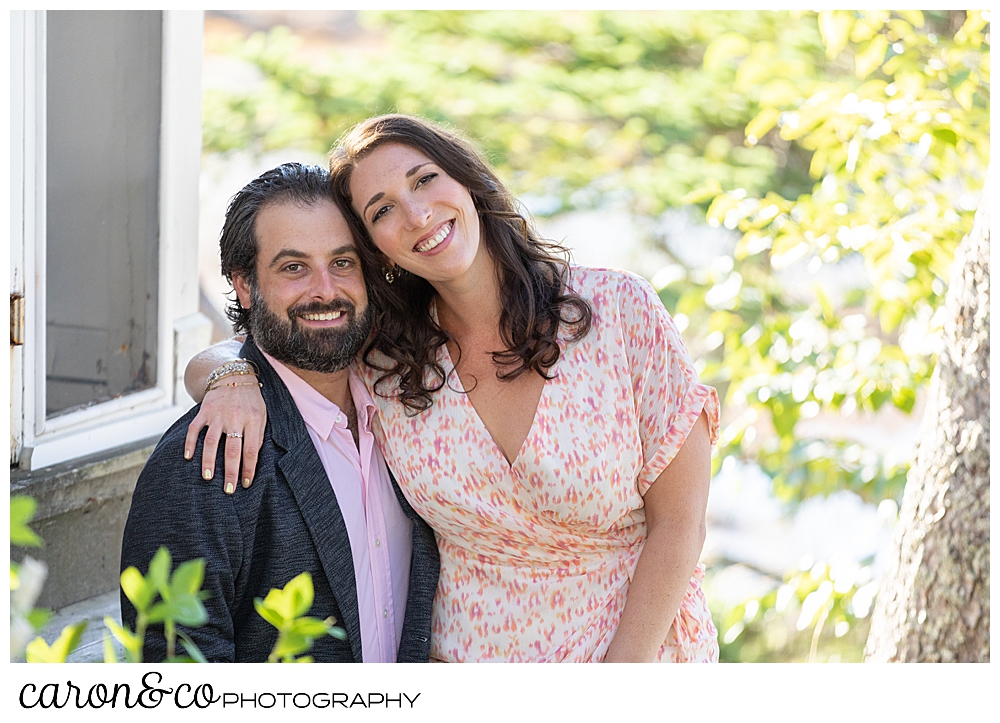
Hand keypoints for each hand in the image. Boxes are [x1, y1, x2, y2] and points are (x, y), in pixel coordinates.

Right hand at [184, 379, 266, 493]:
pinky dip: (189, 443)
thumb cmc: (251, 401)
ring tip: (207, 477)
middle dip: (230, 472)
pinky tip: (188, 457)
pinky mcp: (204, 411)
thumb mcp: (262, 415)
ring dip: (208, 461)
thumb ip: (258, 435)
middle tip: (228, 489)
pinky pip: (194, 429)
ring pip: (211, 441)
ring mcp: (218, 414)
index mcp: (253, 420)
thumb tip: (252, 458)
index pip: (251, 450)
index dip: (249, 468)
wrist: (233, 376)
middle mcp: (235, 418)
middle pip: (232, 449)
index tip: (246, 484)